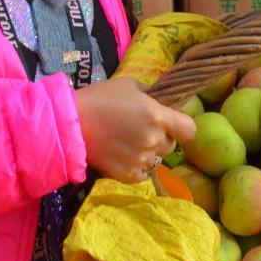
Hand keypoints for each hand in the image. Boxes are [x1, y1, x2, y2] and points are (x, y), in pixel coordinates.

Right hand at [74, 77, 196, 183]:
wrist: (70, 124)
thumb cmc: (99, 98)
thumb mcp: (129, 85)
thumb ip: (150, 95)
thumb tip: (161, 103)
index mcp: (158, 116)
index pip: (189, 130)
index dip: (183, 127)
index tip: (173, 125)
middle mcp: (154, 140)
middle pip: (170, 145)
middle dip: (160, 138)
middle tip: (141, 131)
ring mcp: (141, 159)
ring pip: (156, 160)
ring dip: (147, 153)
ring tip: (127, 143)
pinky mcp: (128, 175)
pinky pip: (144, 174)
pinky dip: (137, 167)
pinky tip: (124, 156)